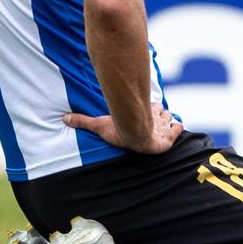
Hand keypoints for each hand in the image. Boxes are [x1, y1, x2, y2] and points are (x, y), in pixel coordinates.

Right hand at [65, 104, 183, 154]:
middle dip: (160, 113)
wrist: (134, 136)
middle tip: (156, 117)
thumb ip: (84, 122)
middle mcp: (153, 116)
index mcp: (140, 111)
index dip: (151, 107)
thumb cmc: (118, 129)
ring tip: (165, 124)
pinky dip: (177, 129)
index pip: (149, 105)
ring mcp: (162, 127)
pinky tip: (175, 130)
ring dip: (167, 120)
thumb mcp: (99, 125)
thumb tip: (63, 118)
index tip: (150, 108)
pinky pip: (178, 130)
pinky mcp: (169, 138)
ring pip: (169, 118)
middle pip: (161, 110)